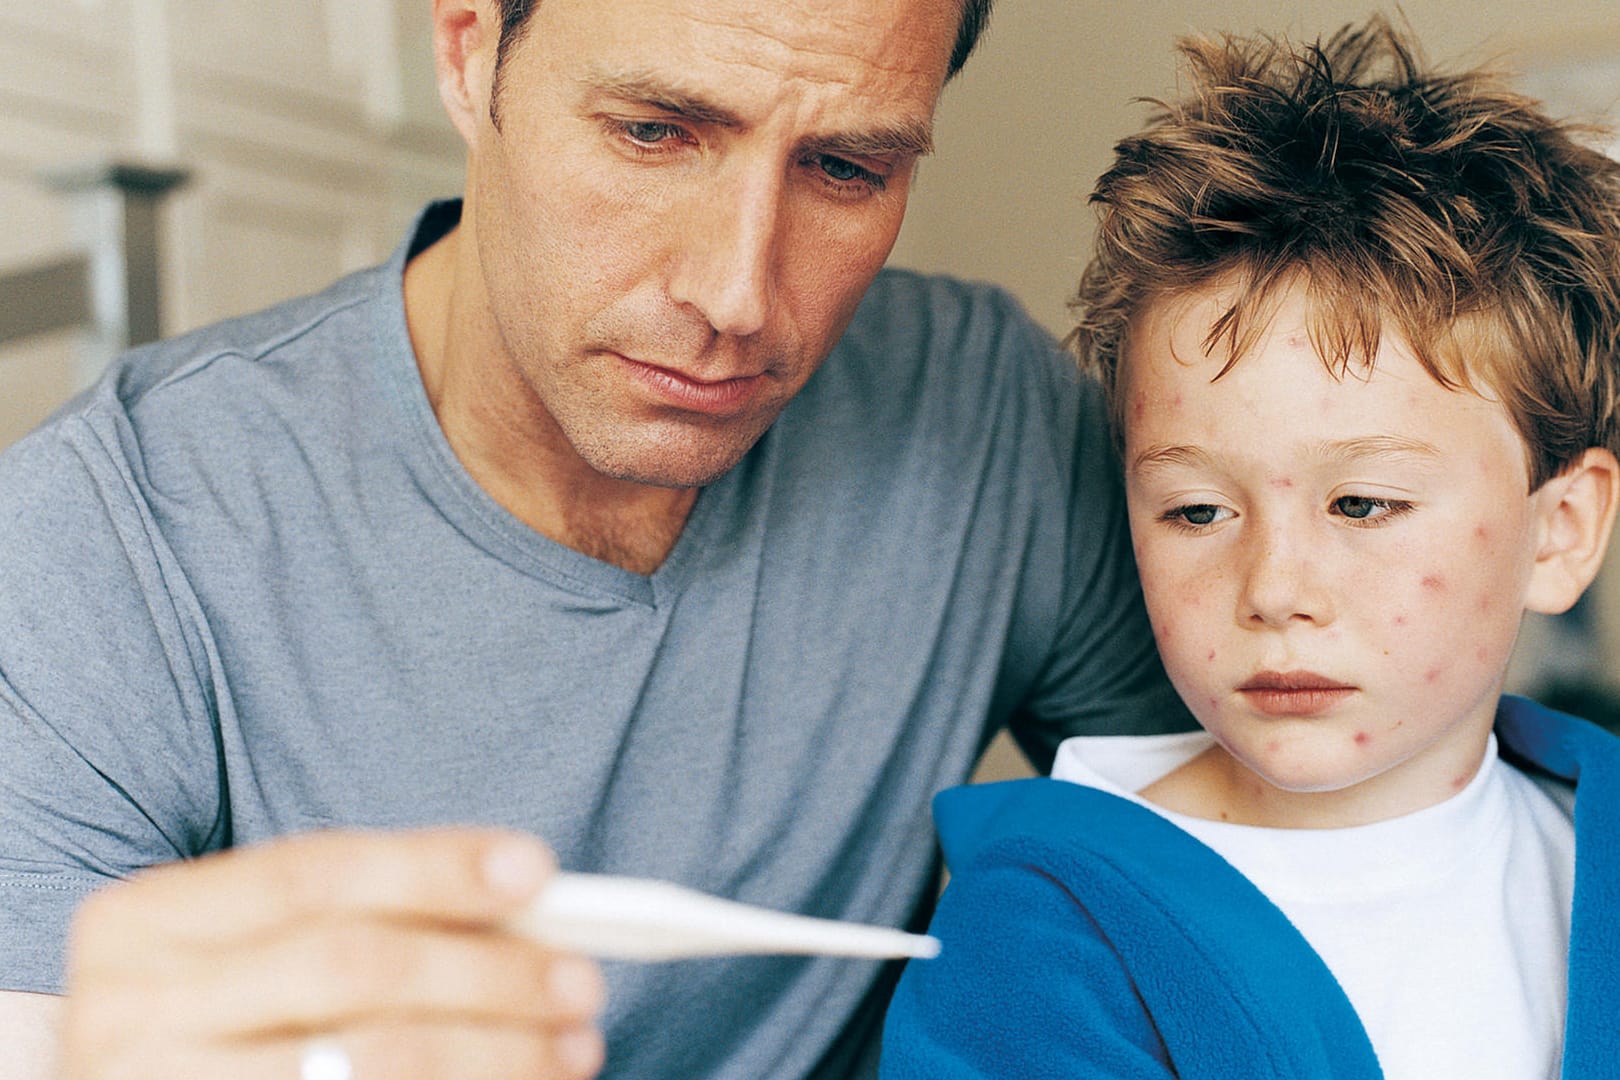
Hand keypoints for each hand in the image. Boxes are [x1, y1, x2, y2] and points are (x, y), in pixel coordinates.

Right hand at [59, 828, 605, 1078]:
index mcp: (142, 922)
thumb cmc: (227, 1022)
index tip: (536, 869)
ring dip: (493, 1052)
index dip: (432, 867)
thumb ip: (367, 918)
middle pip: (349, 967)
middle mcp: (127, 1009)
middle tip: (582, 980)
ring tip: (573, 1046)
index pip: (313, 873)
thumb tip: (526, 902)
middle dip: (484, 970)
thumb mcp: (263, 954)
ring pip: (365, 1063)